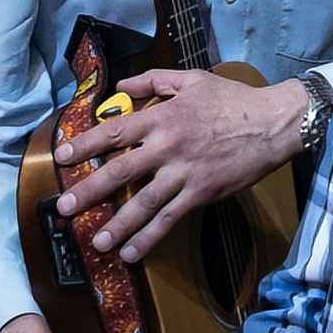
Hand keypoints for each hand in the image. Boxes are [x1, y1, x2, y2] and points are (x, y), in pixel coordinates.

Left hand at [62, 66, 311, 264]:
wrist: (272, 124)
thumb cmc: (232, 100)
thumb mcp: (192, 80)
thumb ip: (154, 80)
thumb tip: (121, 86)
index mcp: (163, 117)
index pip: (114, 132)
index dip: (85, 144)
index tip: (61, 157)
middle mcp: (168, 147)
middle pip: (120, 171)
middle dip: (89, 190)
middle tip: (64, 207)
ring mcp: (184, 173)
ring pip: (143, 203)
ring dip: (117, 225)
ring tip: (97, 242)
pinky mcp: (201, 194)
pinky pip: (170, 219)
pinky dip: (150, 238)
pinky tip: (133, 253)